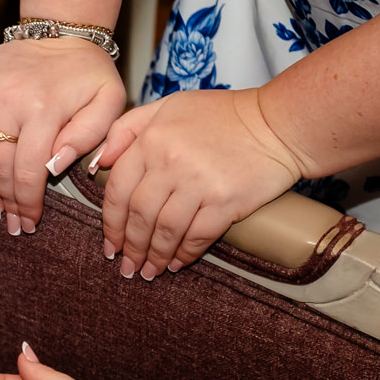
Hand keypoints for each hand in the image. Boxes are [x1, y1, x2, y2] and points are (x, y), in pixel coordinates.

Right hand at [0, 37, 126, 235]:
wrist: (62, 29)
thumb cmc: (89, 72)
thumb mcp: (109, 101)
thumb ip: (89, 136)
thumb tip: (54, 165)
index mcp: (43, 107)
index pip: (27, 170)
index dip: (27, 202)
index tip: (29, 222)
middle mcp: (7, 99)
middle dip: (7, 200)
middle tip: (12, 224)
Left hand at [91, 87, 302, 276]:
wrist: (279, 123)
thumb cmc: (223, 115)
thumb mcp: (168, 107)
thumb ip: (128, 128)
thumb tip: (101, 162)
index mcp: (152, 140)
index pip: (117, 189)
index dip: (110, 223)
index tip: (111, 243)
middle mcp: (171, 162)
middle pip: (138, 215)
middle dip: (130, 247)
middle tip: (128, 266)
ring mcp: (199, 183)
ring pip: (164, 230)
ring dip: (154, 256)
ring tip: (150, 272)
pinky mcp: (226, 201)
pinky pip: (197, 236)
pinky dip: (185, 254)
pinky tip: (177, 263)